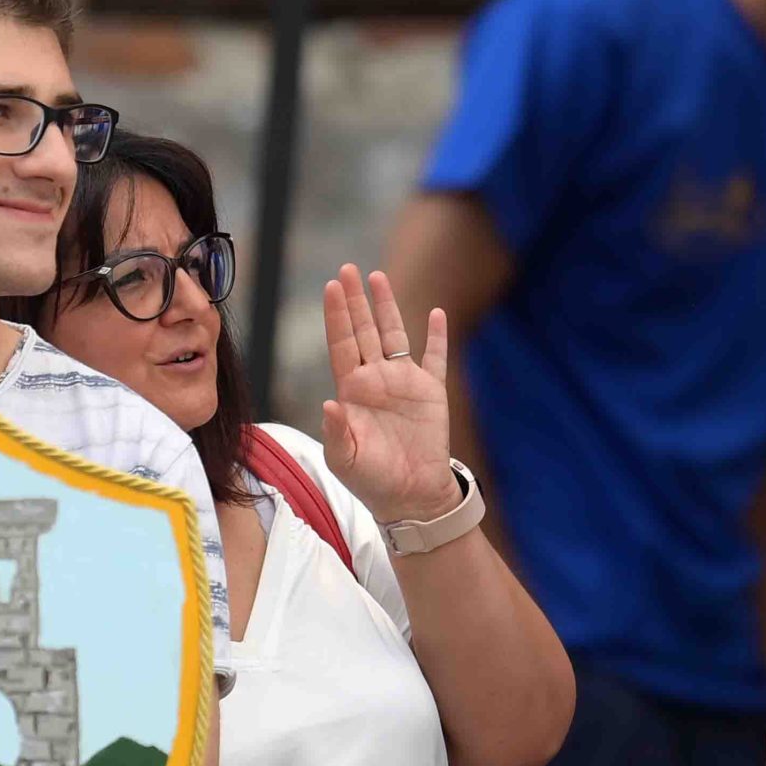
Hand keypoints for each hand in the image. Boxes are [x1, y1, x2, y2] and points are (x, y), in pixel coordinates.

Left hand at [321, 264, 461, 525]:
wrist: (410, 496)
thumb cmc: (371, 480)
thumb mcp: (345, 459)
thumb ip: (336, 431)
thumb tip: (329, 403)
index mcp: (352, 390)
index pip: (341, 344)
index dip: (336, 316)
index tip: (330, 287)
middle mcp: (375, 379)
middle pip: (363, 330)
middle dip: (355, 300)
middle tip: (347, 269)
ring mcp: (403, 383)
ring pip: (395, 335)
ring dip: (388, 307)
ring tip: (379, 277)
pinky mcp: (431, 392)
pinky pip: (435, 358)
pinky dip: (437, 337)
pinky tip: (435, 314)